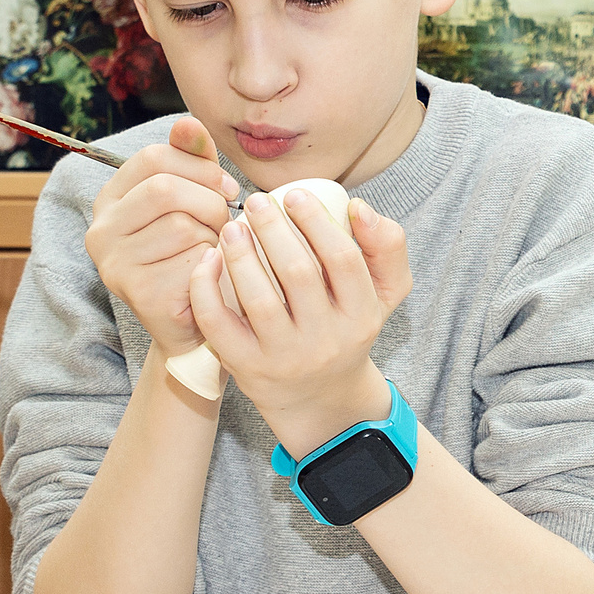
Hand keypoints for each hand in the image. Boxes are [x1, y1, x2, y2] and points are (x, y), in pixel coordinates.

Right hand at [83, 117, 241, 358]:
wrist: (198, 324)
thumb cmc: (197, 253)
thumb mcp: (194, 199)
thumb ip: (192, 160)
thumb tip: (190, 122)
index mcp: (111, 198)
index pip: (153, 157)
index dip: (200, 166)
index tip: (228, 187)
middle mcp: (101, 229)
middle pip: (165, 188)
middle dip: (210, 201)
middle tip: (226, 222)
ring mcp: (114, 264)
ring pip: (182, 226)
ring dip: (215, 237)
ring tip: (214, 251)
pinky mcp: (138, 293)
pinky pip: (192, 261)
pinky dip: (215, 266)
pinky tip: (211, 275)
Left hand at [194, 187, 412, 454]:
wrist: (320, 399)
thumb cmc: (348, 329)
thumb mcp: (384, 294)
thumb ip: (387, 246)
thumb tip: (357, 206)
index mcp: (361, 316)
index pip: (342, 260)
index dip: (316, 220)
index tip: (293, 193)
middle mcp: (326, 340)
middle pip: (298, 274)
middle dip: (273, 229)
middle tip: (256, 201)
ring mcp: (284, 358)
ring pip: (259, 298)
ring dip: (240, 254)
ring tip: (232, 227)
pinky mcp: (248, 368)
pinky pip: (219, 324)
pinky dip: (206, 289)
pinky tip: (208, 260)